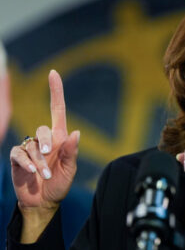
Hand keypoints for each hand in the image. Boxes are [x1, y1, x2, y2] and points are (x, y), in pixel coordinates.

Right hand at [10, 70, 78, 241]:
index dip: (56, 92)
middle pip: (42, 129)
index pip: (57, 110)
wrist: (43, 202)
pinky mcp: (18, 158)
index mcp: (60, 139)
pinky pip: (19, 153)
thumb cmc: (60, 184)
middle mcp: (44, 140)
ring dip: (38, 160)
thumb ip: (72, 152)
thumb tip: (76, 132)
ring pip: (30, 144)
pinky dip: (26, 161)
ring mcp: (30, 149)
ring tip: (45, 175)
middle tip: (49, 157)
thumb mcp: (70, 169)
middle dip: (46, 143)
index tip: (53, 73)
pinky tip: (31, 171)